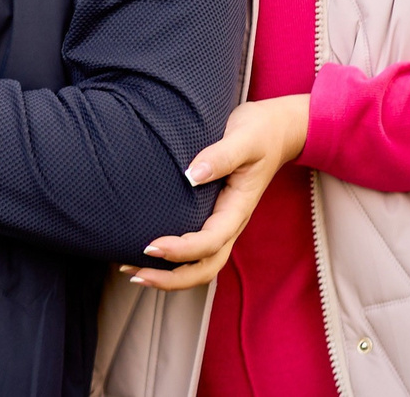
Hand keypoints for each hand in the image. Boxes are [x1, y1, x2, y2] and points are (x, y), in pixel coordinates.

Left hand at [131, 95, 310, 289]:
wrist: (277, 130)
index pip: (211, 242)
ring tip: (132, 272)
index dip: (181, 250)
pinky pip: (196, 251)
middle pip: (205, 268)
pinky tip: (147, 255)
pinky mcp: (213, 218)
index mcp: (239, 208)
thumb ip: (222, 155)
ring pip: (200, 265)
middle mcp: (231, 223)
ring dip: (169, 276)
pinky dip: (172, 261)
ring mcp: (223, 224)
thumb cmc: (260, 131)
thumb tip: (192, 174)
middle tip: (135, 274)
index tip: (151, 247)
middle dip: (171, 278)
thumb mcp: (245, 138)